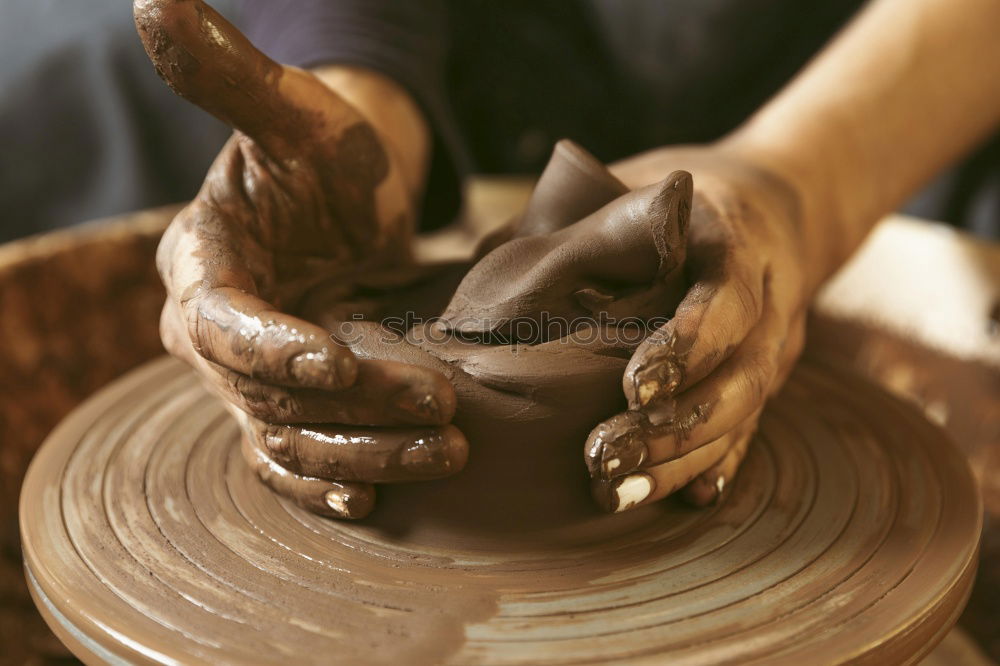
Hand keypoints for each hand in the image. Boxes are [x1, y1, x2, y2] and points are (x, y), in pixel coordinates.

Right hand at [135, 0, 466, 518]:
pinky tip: (376, 498)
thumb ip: (232, 77)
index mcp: (203, 265)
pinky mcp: (287, 406)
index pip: (223, 322)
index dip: (274, 348)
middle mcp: (215, 333)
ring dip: (365, 453)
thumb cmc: (322, 153)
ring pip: (292, 438)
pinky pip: (296, 460)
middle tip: (441, 407)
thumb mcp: (292, 113)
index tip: (338, 362)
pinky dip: (331, 483)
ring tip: (446, 453)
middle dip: (355, 406)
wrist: (344, 204)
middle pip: (271, 394)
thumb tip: (155, 2)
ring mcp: (250, 380)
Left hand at [586, 144, 808, 510]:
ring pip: (745, 413)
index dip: (689, 344)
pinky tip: (685, 500)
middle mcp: (767, 299)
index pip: (727, 297)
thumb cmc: (676, 197)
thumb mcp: (631, 186)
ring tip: (615, 490)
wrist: (771, 203)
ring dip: (682, 459)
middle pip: (743, 374)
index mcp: (733, 240)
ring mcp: (772, 346)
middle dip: (675, 426)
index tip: (634, 386)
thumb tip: (481, 272)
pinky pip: (749, 431)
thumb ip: (568, 226)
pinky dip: (715, 465)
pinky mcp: (763, 380)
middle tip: (603, 456)